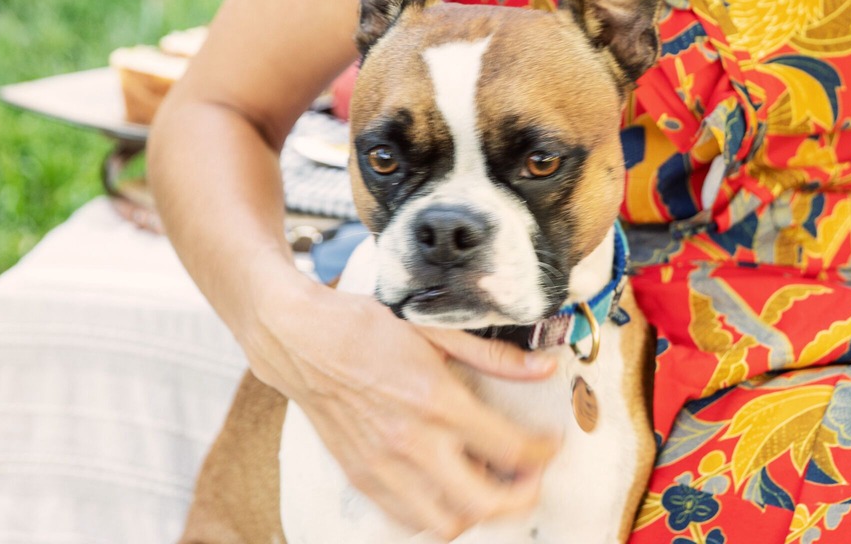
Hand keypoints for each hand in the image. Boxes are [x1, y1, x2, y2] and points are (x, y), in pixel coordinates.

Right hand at [246, 282, 558, 538]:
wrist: (302, 340)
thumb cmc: (365, 328)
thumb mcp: (437, 331)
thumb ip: (495, 357)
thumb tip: (542, 368)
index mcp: (436, 401)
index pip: (511, 449)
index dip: (543, 451)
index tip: (549, 443)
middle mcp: (411, 443)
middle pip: (484, 503)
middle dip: (522, 495)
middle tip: (532, 474)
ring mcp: (383, 467)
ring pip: (446, 524)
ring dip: (479, 511)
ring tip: (492, 483)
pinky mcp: (362, 478)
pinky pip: (408, 518)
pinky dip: (438, 512)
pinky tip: (449, 485)